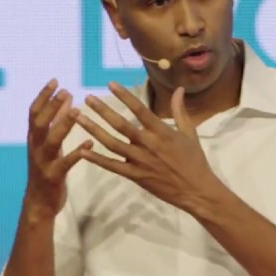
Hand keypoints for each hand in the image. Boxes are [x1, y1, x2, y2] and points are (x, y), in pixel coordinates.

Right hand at [23, 79, 92, 219]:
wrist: (39, 202)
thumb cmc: (48, 168)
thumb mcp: (50, 143)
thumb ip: (56, 122)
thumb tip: (66, 98)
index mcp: (34, 138)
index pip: (34, 112)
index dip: (43, 96)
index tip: (55, 80)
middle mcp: (35, 147)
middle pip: (39, 123)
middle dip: (51, 106)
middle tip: (66, 90)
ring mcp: (42, 162)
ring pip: (51, 141)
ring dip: (63, 125)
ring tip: (76, 111)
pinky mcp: (53, 176)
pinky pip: (66, 163)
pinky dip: (77, 153)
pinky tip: (90, 144)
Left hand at [74, 82, 221, 211]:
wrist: (196, 190)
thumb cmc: (194, 160)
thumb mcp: (189, 133)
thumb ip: (179, 110)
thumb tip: (178, 89)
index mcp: (161, 132)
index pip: (140, 110)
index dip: (125, 96)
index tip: (110, 84)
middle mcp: (148, 144)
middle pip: (121, 125)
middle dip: (102, 110)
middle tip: (87, 98)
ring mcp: (140, 161)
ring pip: (112, 143)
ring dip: (94, 130)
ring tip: (79, 118)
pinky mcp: (135, 176)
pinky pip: (112, 166)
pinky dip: (97, 159)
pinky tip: (82, 150)